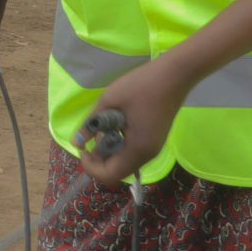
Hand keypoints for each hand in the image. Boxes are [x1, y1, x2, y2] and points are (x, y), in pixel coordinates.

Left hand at [73, 58, 189, 188]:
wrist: (174, 74)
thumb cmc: (140, 86)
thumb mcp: (108, 102)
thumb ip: (90, 125)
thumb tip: (77, 143)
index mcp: (138, 149)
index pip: (110, 175)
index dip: (91, 166)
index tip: (83, 148)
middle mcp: (148, 154)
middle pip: (118, 172)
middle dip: (99, 160)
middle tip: (91, 139)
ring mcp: (154, 148)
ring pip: (126, 163)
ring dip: (109, 153)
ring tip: (102, 130)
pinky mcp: (156, 140)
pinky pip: (134, 153)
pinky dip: (120, 146)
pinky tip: (115, 127)